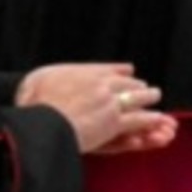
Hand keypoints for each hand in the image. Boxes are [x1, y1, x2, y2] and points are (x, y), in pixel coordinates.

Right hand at [16, 62, 177, 154]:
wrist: (42, 122)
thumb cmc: (33, 104)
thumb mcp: (38, 79)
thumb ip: (52, 76)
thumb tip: (51, 77)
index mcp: (84, 73)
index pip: (109, 69)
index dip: (120, 72)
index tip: (127, 72)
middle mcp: (101, 84)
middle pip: (127, 82)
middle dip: (137, 85)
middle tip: (146, 88)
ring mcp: (110, 103)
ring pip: (136, 97)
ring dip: (148, 97)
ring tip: (156, 98)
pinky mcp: (114, 122)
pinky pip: (137, 119)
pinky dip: (149, 119)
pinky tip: (158, 118)